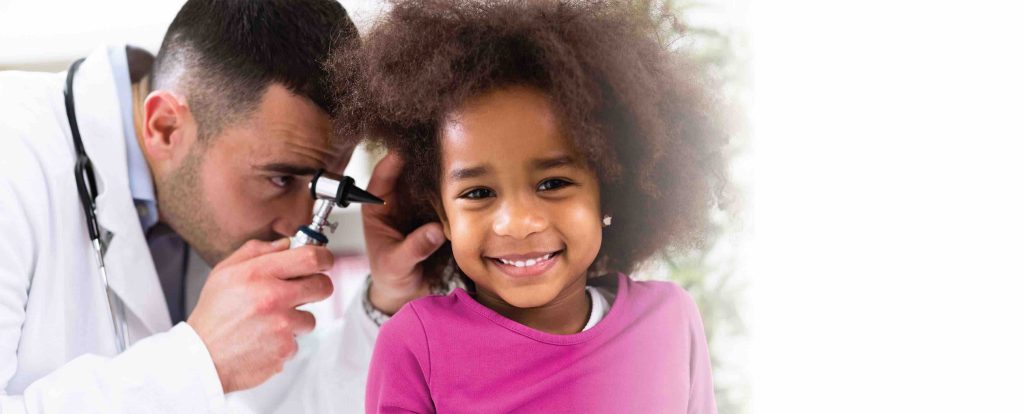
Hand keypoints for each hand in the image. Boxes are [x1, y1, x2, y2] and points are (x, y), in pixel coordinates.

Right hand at [187, 239, 334, 392]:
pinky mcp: (285, 348)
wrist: (203, 358)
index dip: (324, 257)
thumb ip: (255, 251)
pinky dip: (285, 341)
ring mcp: (282, 324)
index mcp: (258, 274)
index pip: (310, 257)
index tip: (324, 260)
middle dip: (317, 287)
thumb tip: (284, 244)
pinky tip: (264, 339)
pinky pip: (297, 340)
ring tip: (270, 322)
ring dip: (296, 319)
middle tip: (304, 291)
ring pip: (310, 317)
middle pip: (322, 285)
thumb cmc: (214, 315)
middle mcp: (273, 297)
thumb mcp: (224, 273)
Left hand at [362, 153, 445, 314]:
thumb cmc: (391, 276)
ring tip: (456, 159)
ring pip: (427, 179)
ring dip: (439, 171)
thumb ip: (415, 248)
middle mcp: (396, 200)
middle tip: (439, 146)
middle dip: (421, 159)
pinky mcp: (434, 210)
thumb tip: (436, 231)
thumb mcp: (398, 265)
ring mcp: (416, 204)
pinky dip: (452, 188)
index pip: (381, 176)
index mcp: (376, 208)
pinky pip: (443, 194)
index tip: (408, 149)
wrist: (404, 291)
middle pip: (407, 171)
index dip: (393, 161)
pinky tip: (465, 180)